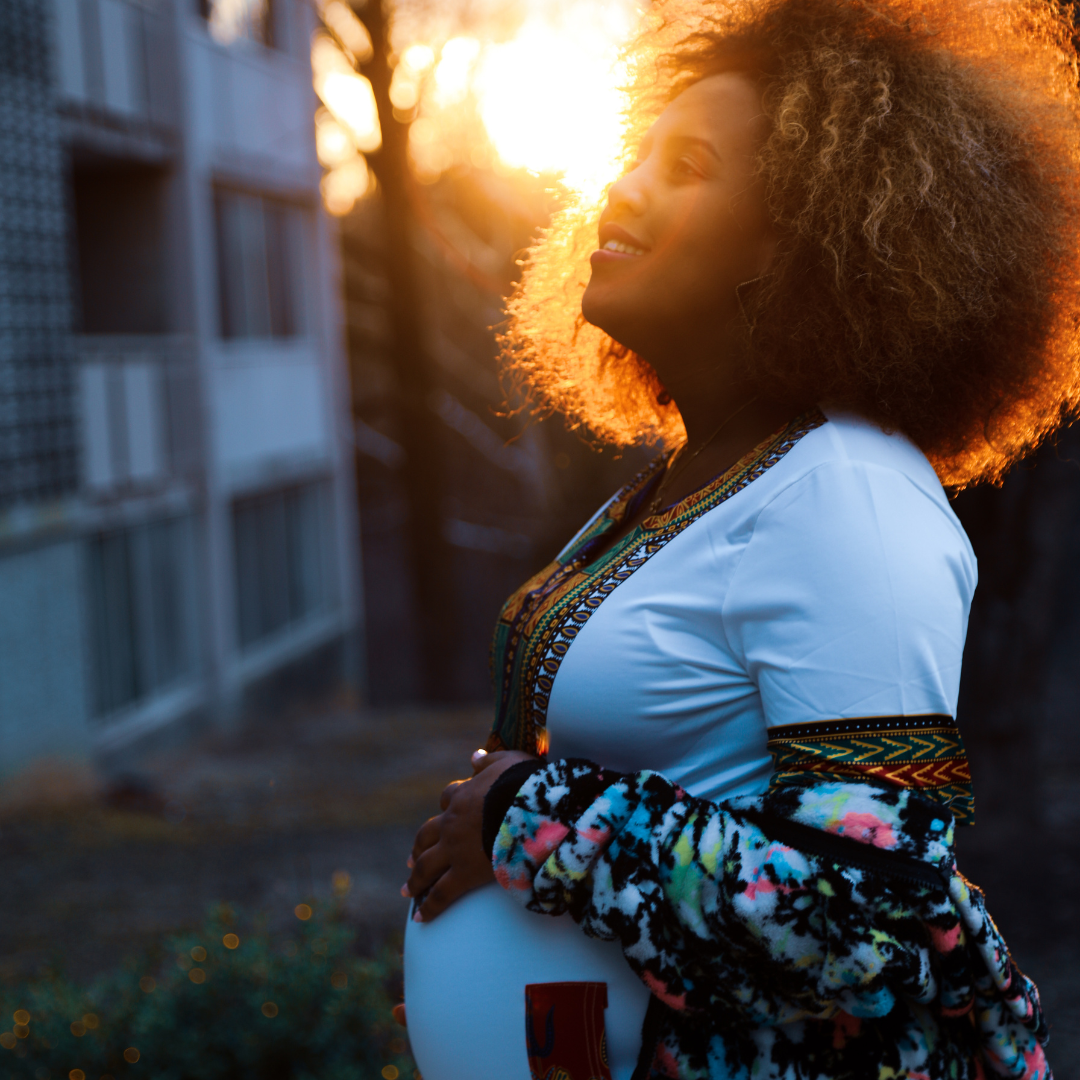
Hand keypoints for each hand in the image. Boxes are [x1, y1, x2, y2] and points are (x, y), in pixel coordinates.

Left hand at [404, 749, 535, 921]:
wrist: (528, 809)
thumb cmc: (523, 782)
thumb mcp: (507, 761)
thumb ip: (489, 762)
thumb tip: (474, 757)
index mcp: (463, 796)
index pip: (448, 797)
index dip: (449, 803)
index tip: (449, 809)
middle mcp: (452, 823)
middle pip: (426, 835)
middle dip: (418, 848)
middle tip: (411, 860)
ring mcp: (455, 850)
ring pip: (426, 866)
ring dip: (415, 878)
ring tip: (408, 890)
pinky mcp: (464, 874)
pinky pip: (441, 893)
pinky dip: (429, 906)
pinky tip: (419, 918)